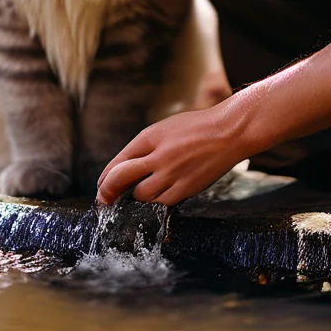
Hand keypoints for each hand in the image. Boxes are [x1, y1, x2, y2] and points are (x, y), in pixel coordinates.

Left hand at [96, 104, 246, 206]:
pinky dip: (157, 201)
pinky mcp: (187, 187)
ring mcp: (173, 173)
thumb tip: (125, 168)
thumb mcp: (165, 129)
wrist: (229, 132)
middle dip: (107, 192)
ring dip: (137, 196)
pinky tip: (158, 197)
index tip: (101, 186)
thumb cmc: (197, 128)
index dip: (106, 177)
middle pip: (121, 178)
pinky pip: (163, 202)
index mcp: (150, 136)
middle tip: (103, 200)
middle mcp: (158, 154)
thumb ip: (145, 147)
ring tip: (139, 194)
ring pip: (141, 195)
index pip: (119, 161)